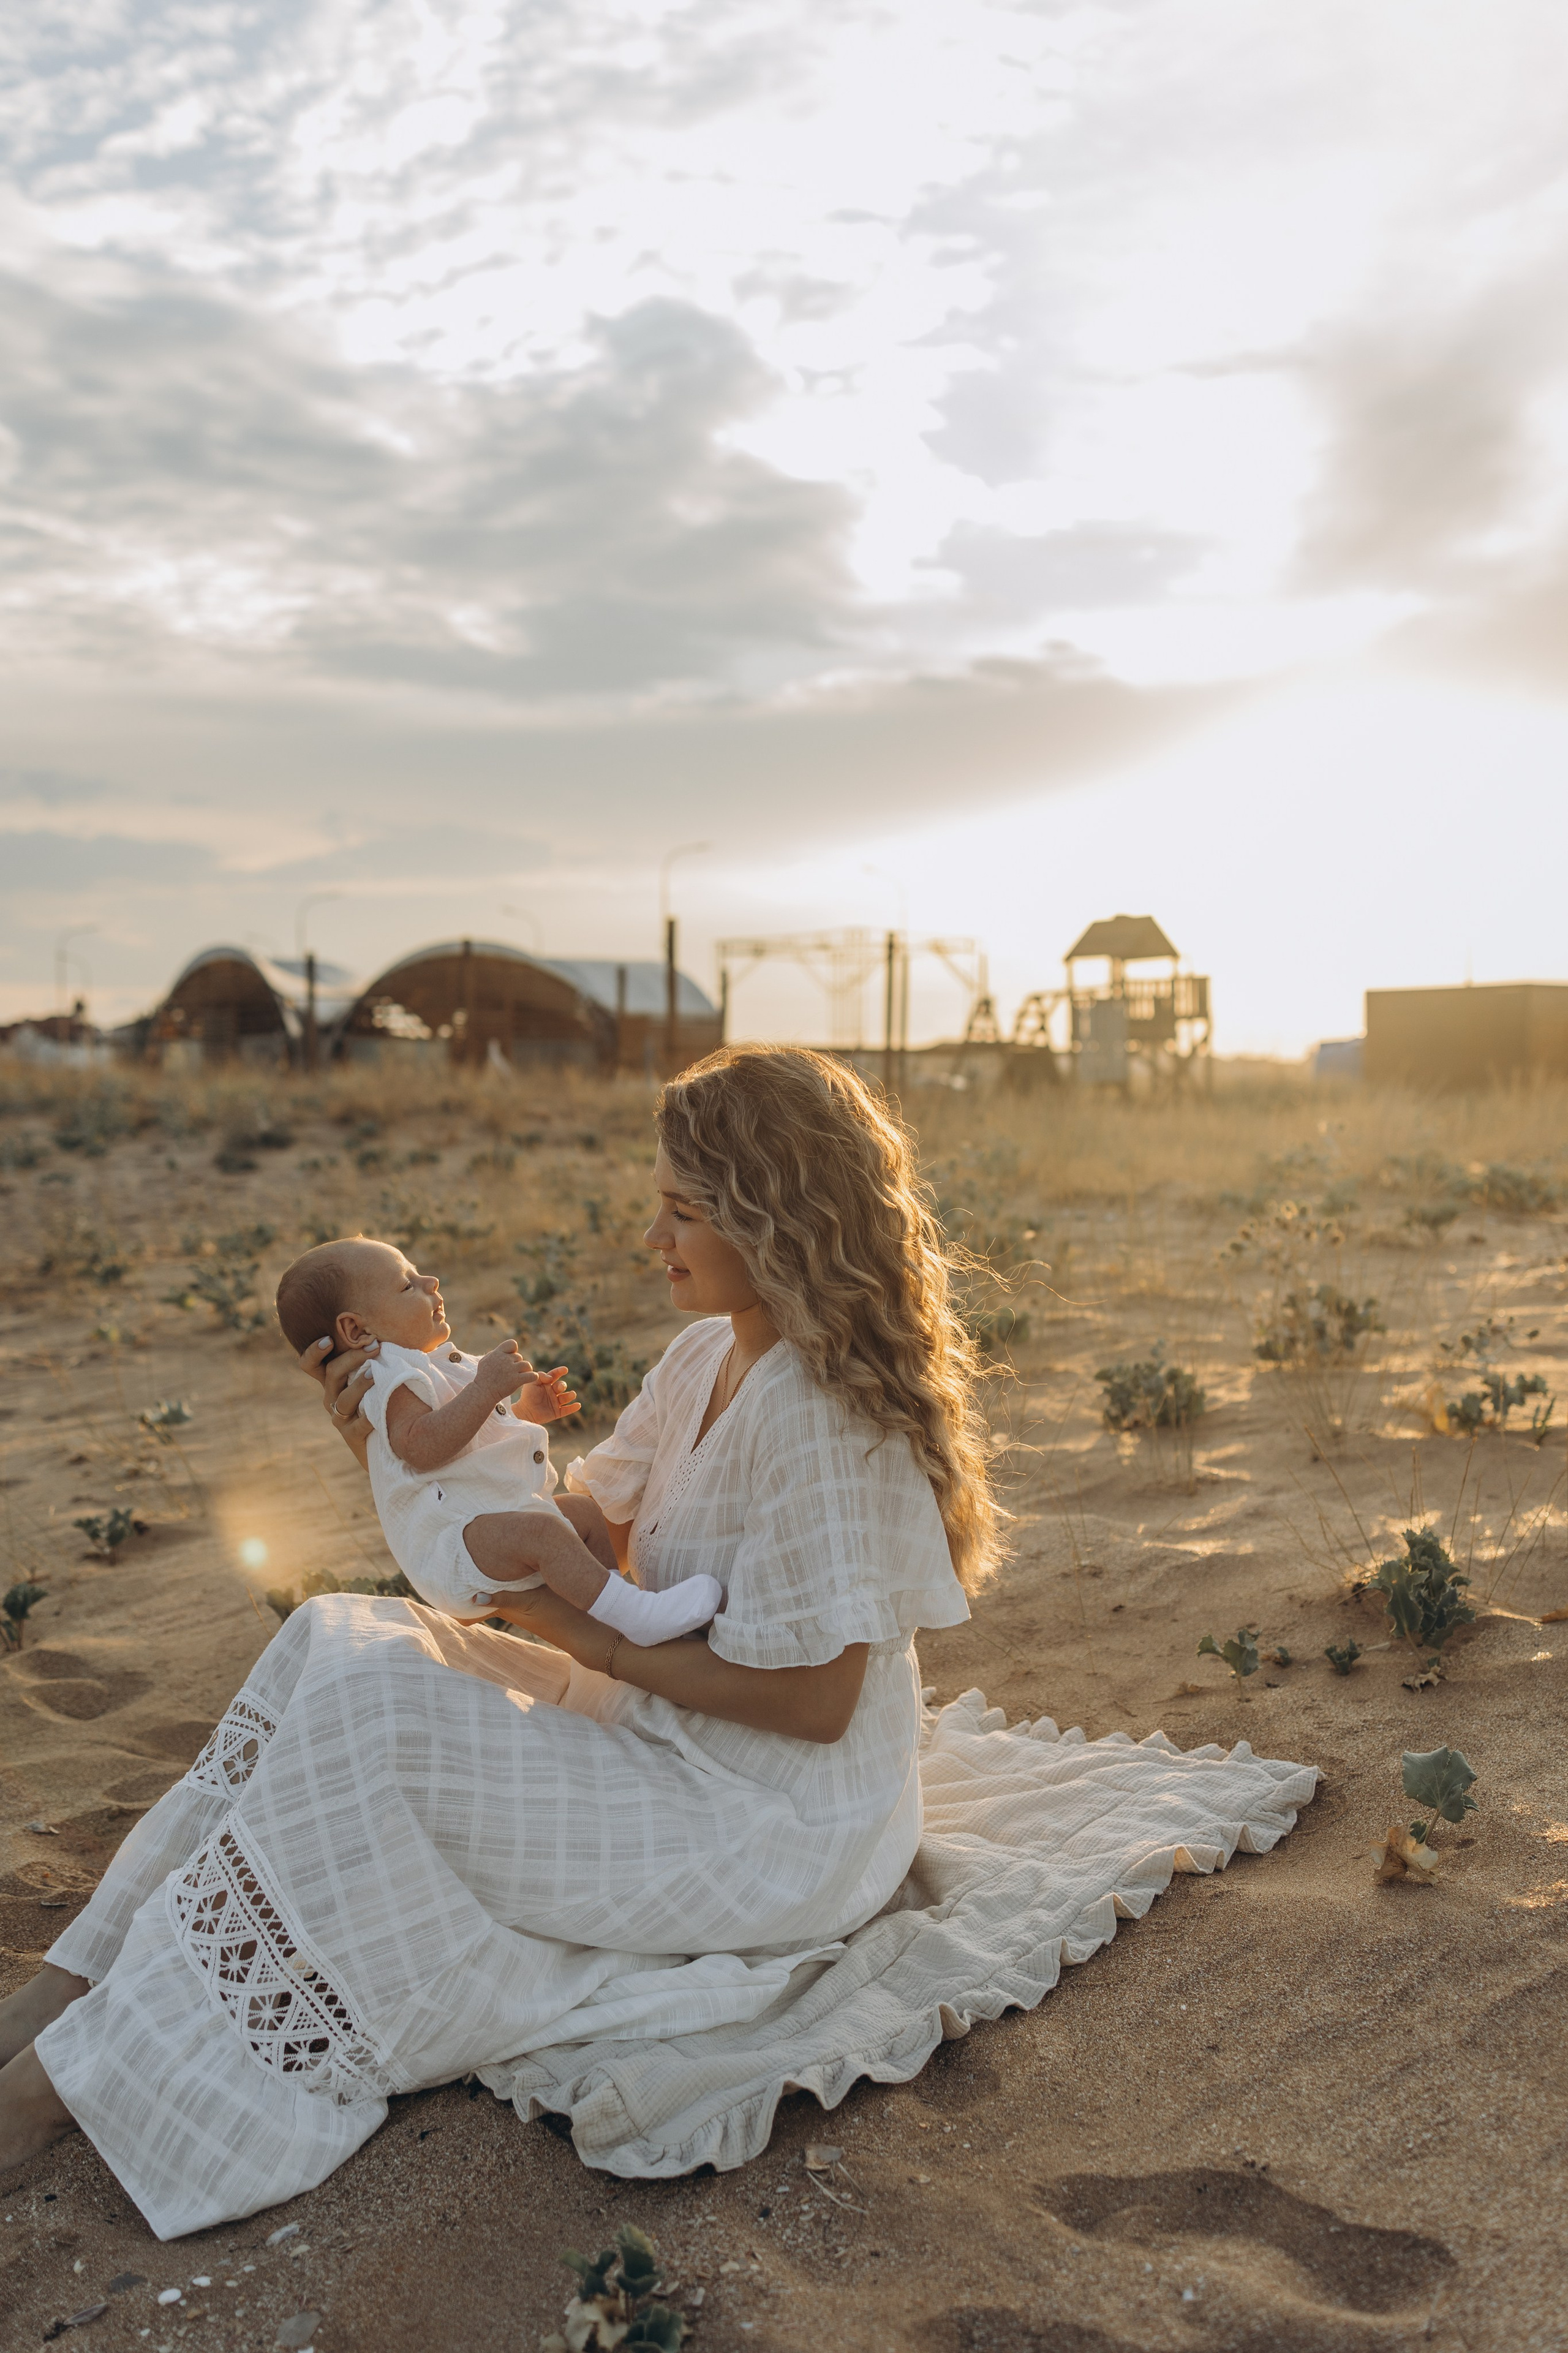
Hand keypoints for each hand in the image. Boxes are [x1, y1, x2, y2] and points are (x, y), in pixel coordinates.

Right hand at [298, 1334, 375, 1467]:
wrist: (388, 1441)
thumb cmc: (385, 1400)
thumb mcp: (375, 1377)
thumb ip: (376, 1357)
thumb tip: (388, 1332)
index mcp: (333, 1381)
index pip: (310, 1364)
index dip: (314, 1351)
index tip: (329, 1339)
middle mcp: (331, 1397)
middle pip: (332, 1373)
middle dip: (352, 1357)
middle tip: (374, 1346)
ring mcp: (340, 1417)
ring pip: (344, 1398)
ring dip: (360, 1384)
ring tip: (376, 1374)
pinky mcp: (352, 1436)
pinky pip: (358, 1425)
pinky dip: (369, 1416)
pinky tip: (381, 1406)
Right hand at [473, 1337, 528, 1406]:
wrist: (483, 1392)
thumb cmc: (483, 1378)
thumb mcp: (485, 1361)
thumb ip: (495, 1353)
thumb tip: (505, 1350)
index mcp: (497, 1353)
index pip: (512, 1344)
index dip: (513, 1351)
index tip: (509, 1358)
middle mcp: (505, 1359)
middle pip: (519, 1357)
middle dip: (517, 1364)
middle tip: (511, 1373)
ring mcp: (511, 1370)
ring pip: (527, 1365)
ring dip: (525, 1370)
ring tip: (520, 1376)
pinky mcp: (516, 1380)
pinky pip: (532, 1375)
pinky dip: (532, 1377)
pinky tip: (530, 1379)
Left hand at [515, 1364, 580, 1423]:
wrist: (525, 1411)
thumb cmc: (527, 1396)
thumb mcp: (532, 1383)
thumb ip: (541, 1376)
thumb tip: (551, 1377)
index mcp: (546, 1384)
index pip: (555, 1375)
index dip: (560, 1371)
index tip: (565, 1369)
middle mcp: (552, 1392)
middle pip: (561, 1386)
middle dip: (562, 1385)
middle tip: (559, 1388)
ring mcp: (555, 1402)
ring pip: (566, 1397)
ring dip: (570, 1395)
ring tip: (572, 1394)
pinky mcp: (556, 1412)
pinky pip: (567, 1410)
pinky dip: (573, 1408)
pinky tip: (578, 1405)